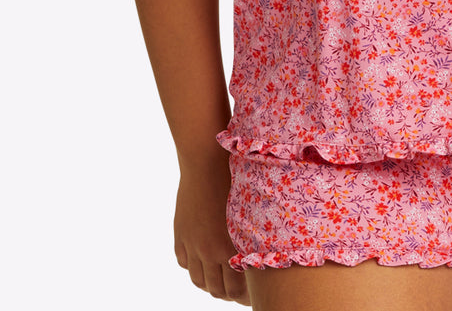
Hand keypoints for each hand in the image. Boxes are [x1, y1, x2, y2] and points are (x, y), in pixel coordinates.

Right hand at [174, 152, 249, 303]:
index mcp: (232, 245)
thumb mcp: (252, 209)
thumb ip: (256, 235)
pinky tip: (205, 261)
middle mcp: (209, 250)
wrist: (206, 159)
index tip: (258, 292)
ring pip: (200, 280)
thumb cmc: (237, 177)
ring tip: (223, 278)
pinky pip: (185, 263)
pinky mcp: (180, 235)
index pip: (239, 290)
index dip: (248, 296)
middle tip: (243, 291)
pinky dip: (195, 267)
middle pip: (218, 290)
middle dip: (231, 294)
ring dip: (212, 283)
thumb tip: (268, 252)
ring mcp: (192, 244)